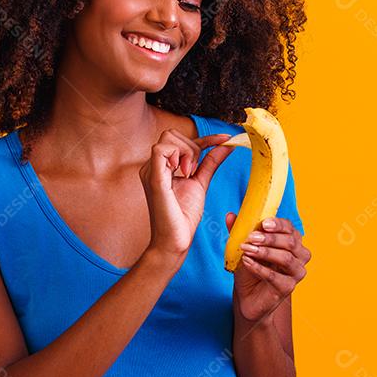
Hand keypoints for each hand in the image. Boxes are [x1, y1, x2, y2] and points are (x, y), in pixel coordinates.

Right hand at [140, 131, 234, 261]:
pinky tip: (182, 173)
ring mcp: (150, 171)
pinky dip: (176, 156)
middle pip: (172, 134)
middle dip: (192, 147)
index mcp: (161, 167)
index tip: (225, 139)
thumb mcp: (200, 183)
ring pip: (168, 139)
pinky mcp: (153, 178)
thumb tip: (225, 145)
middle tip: (194, 171)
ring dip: (186, 152)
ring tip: (189, 174)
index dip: (205, 138)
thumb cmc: (183, 217)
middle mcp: (152, 166)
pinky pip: (161, 150)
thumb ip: (210, 162)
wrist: (174, 241)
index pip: (180, 140)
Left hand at [227, 214, 311, 321]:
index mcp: (292, 241)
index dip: (278, 224)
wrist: (248, 295)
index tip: (263, 223)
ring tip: (247, 249)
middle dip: (270, 238)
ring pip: (286, 259)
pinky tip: (246, 262)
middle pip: (290, 242)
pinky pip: (275, 277)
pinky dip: (259, 268)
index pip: (290, 228)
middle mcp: (299, 256)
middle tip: (251, 238)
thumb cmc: (250, 268)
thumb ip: (239, 231)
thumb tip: (230, 215)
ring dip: (265, 252)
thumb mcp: (244, 247)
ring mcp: (296, 273)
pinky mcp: (288, 288)